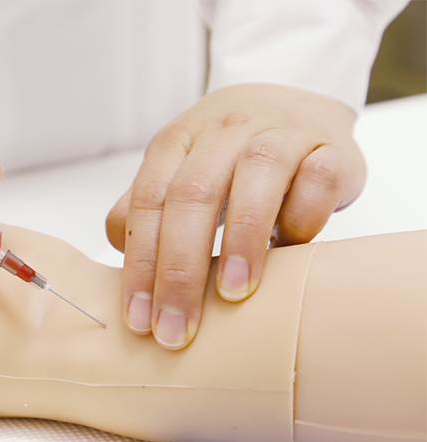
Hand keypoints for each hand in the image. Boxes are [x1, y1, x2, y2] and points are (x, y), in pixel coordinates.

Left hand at [106, 84, 364, 349]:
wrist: (291, 99)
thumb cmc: (225, 156)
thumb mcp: (176, 175)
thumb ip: (144, 214)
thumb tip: (125, 269)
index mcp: (176, 143)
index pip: (148, 203)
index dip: (141, 264)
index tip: (139, 318)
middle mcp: (223, 132)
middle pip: (193, 196)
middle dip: (180, 270)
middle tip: (177, 327)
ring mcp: (279, 135)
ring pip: (257, 176)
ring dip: (241, 239)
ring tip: (232, 294)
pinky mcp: (331, 149)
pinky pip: (318, 178)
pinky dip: (304, 216)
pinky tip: (292, 248)